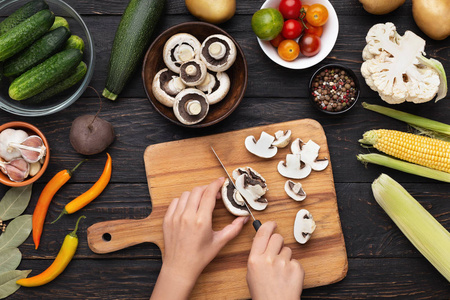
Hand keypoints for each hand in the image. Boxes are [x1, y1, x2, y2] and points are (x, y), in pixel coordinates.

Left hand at [150, 177, 247, 299]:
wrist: (180, 267)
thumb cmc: (200, 256)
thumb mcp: (219, 242)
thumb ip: (233, 229)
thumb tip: (244, 218)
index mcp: (201, 221)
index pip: (209, 194)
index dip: (216, 184)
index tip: (220, 181)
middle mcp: (187, 216)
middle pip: (197, 191)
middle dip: (207, 189)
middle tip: (214, 195)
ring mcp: (175, 217)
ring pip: (186, 194)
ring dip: (195, 194)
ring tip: (201, 201)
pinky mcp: (167, 219)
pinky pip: (175, 202)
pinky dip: (183, 201)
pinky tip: (189, 207)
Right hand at [246, 221, 303, 299]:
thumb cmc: (262, 292)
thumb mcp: (251, 272)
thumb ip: (257, 255)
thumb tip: (263, 239)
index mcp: (255, 259)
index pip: (262, 233)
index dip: (269, 225)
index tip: (273, 224)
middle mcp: (268, 259)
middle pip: (277, 237)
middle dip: (278, 242)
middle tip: (277, 252)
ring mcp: (283, 263)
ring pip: (288, 250)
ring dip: (285, 257)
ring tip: (281, 271)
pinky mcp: (296, 268)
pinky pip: (296, 261)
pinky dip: (293, 268)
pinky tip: (288, 277)